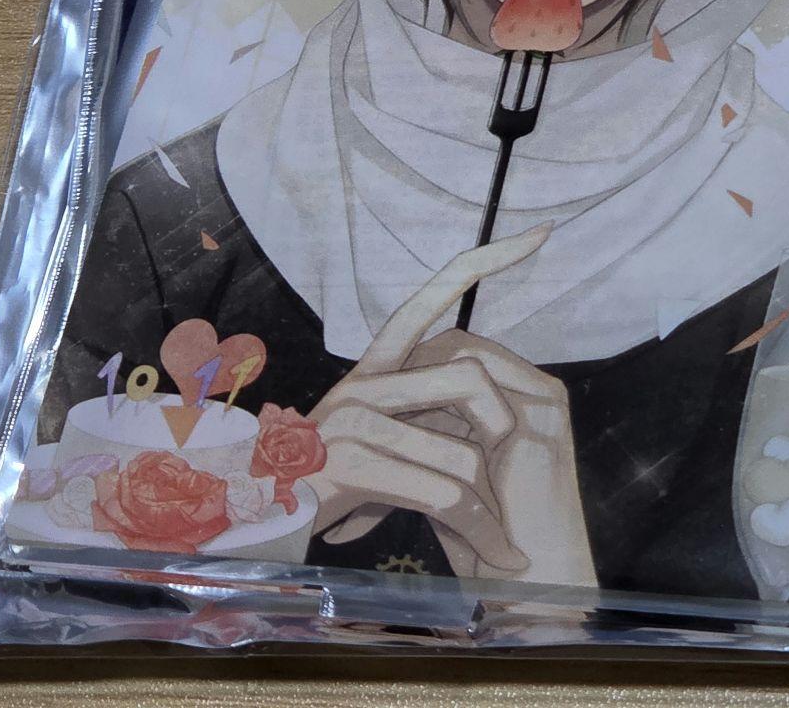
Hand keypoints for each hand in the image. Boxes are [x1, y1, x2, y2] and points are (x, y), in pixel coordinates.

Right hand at [306, 221, 592, 580]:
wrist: (248, 528)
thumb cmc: (323, 489)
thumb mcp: (375, 442)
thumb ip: (420, 417)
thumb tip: (489, 409)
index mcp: (375, 365)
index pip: (431, 297)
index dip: (485, 262)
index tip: (540, 233)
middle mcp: (363, 380)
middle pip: (469, 379)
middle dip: (504, 436)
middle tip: (510, 482)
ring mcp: (352, 418)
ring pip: (464, 455)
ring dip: (490, 510)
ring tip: (499, 542)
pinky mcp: (348, 463)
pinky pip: (444, 495)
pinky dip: (479, 533)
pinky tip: (493, 555)